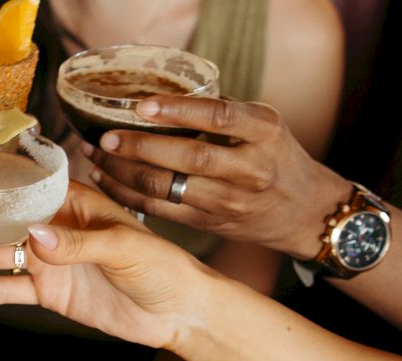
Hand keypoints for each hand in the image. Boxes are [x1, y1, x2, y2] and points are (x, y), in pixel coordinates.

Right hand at [0, 185, 216, 348]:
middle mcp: (55, 227)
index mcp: (73, 203)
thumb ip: (79, 245)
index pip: (21, 192)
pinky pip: (8, 290)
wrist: (181, 313)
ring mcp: (50, 260)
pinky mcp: (51, 292)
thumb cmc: (165, 267)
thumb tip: (35, 238)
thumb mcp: (125, 249)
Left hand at [91, 96, 349, 257]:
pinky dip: (128, 195)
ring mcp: (229, 201)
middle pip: (188, 158)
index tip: (142, 104)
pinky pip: (160, 211)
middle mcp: (249, 169)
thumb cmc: (277, 157)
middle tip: (104, 137)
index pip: (219, 117)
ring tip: (96, 156)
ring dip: (124, 172)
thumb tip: (161, 96)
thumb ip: (223, 113)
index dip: (178, 111)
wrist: (305, 211)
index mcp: (265, 132)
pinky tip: (108, 179)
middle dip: (139, 147)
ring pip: (167, 188)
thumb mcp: (265, 125)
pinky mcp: (210, 224)